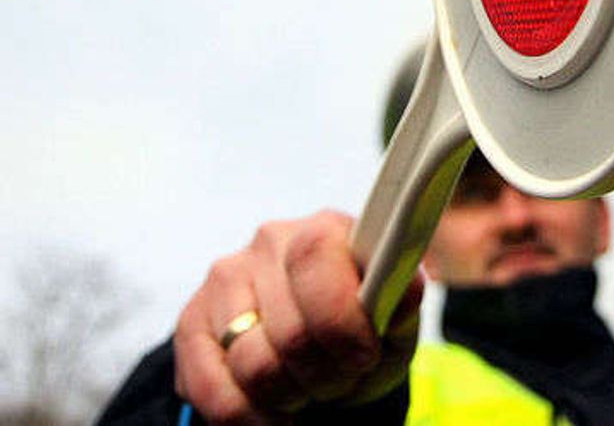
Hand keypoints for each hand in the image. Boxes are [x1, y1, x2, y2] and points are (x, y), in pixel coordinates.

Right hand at [174, 210, 421, 424]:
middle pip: (290, 333)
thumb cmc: (364, 327)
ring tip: (308, 388)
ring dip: (289, 397)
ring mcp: (225, 277)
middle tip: (338, 380)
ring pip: (252, 366)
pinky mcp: (191, 320)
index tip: (364, 356)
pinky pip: (212, 390)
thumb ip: (401, 301)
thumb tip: (400, 290)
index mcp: (324, 227)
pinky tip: (273, 413)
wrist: (322, 343)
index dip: (342, 322)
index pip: (316, 259)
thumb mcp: (395, 318)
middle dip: (324, 376)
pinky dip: (248, 418)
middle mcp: (270, 241)